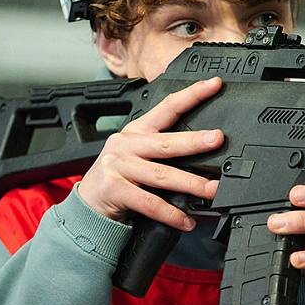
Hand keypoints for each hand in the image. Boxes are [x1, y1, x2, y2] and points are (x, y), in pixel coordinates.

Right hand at [77, 77, 224, 228]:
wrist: (87, 204)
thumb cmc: (119, 177)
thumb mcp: (137, 153)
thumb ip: (163, 147)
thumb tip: (205, 148)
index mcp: (137, 130)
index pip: (168, 106)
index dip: (192, 94)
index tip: (214, 84)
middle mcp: (127, 144)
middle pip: (167, 142)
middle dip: (194, 141)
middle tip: (218, 139)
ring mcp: (119, 166)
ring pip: (162, 175)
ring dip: (191, 184)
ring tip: (212, 189)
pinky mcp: (115, 189)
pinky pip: (150, 203)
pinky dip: (171, 213)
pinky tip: (187, 220)